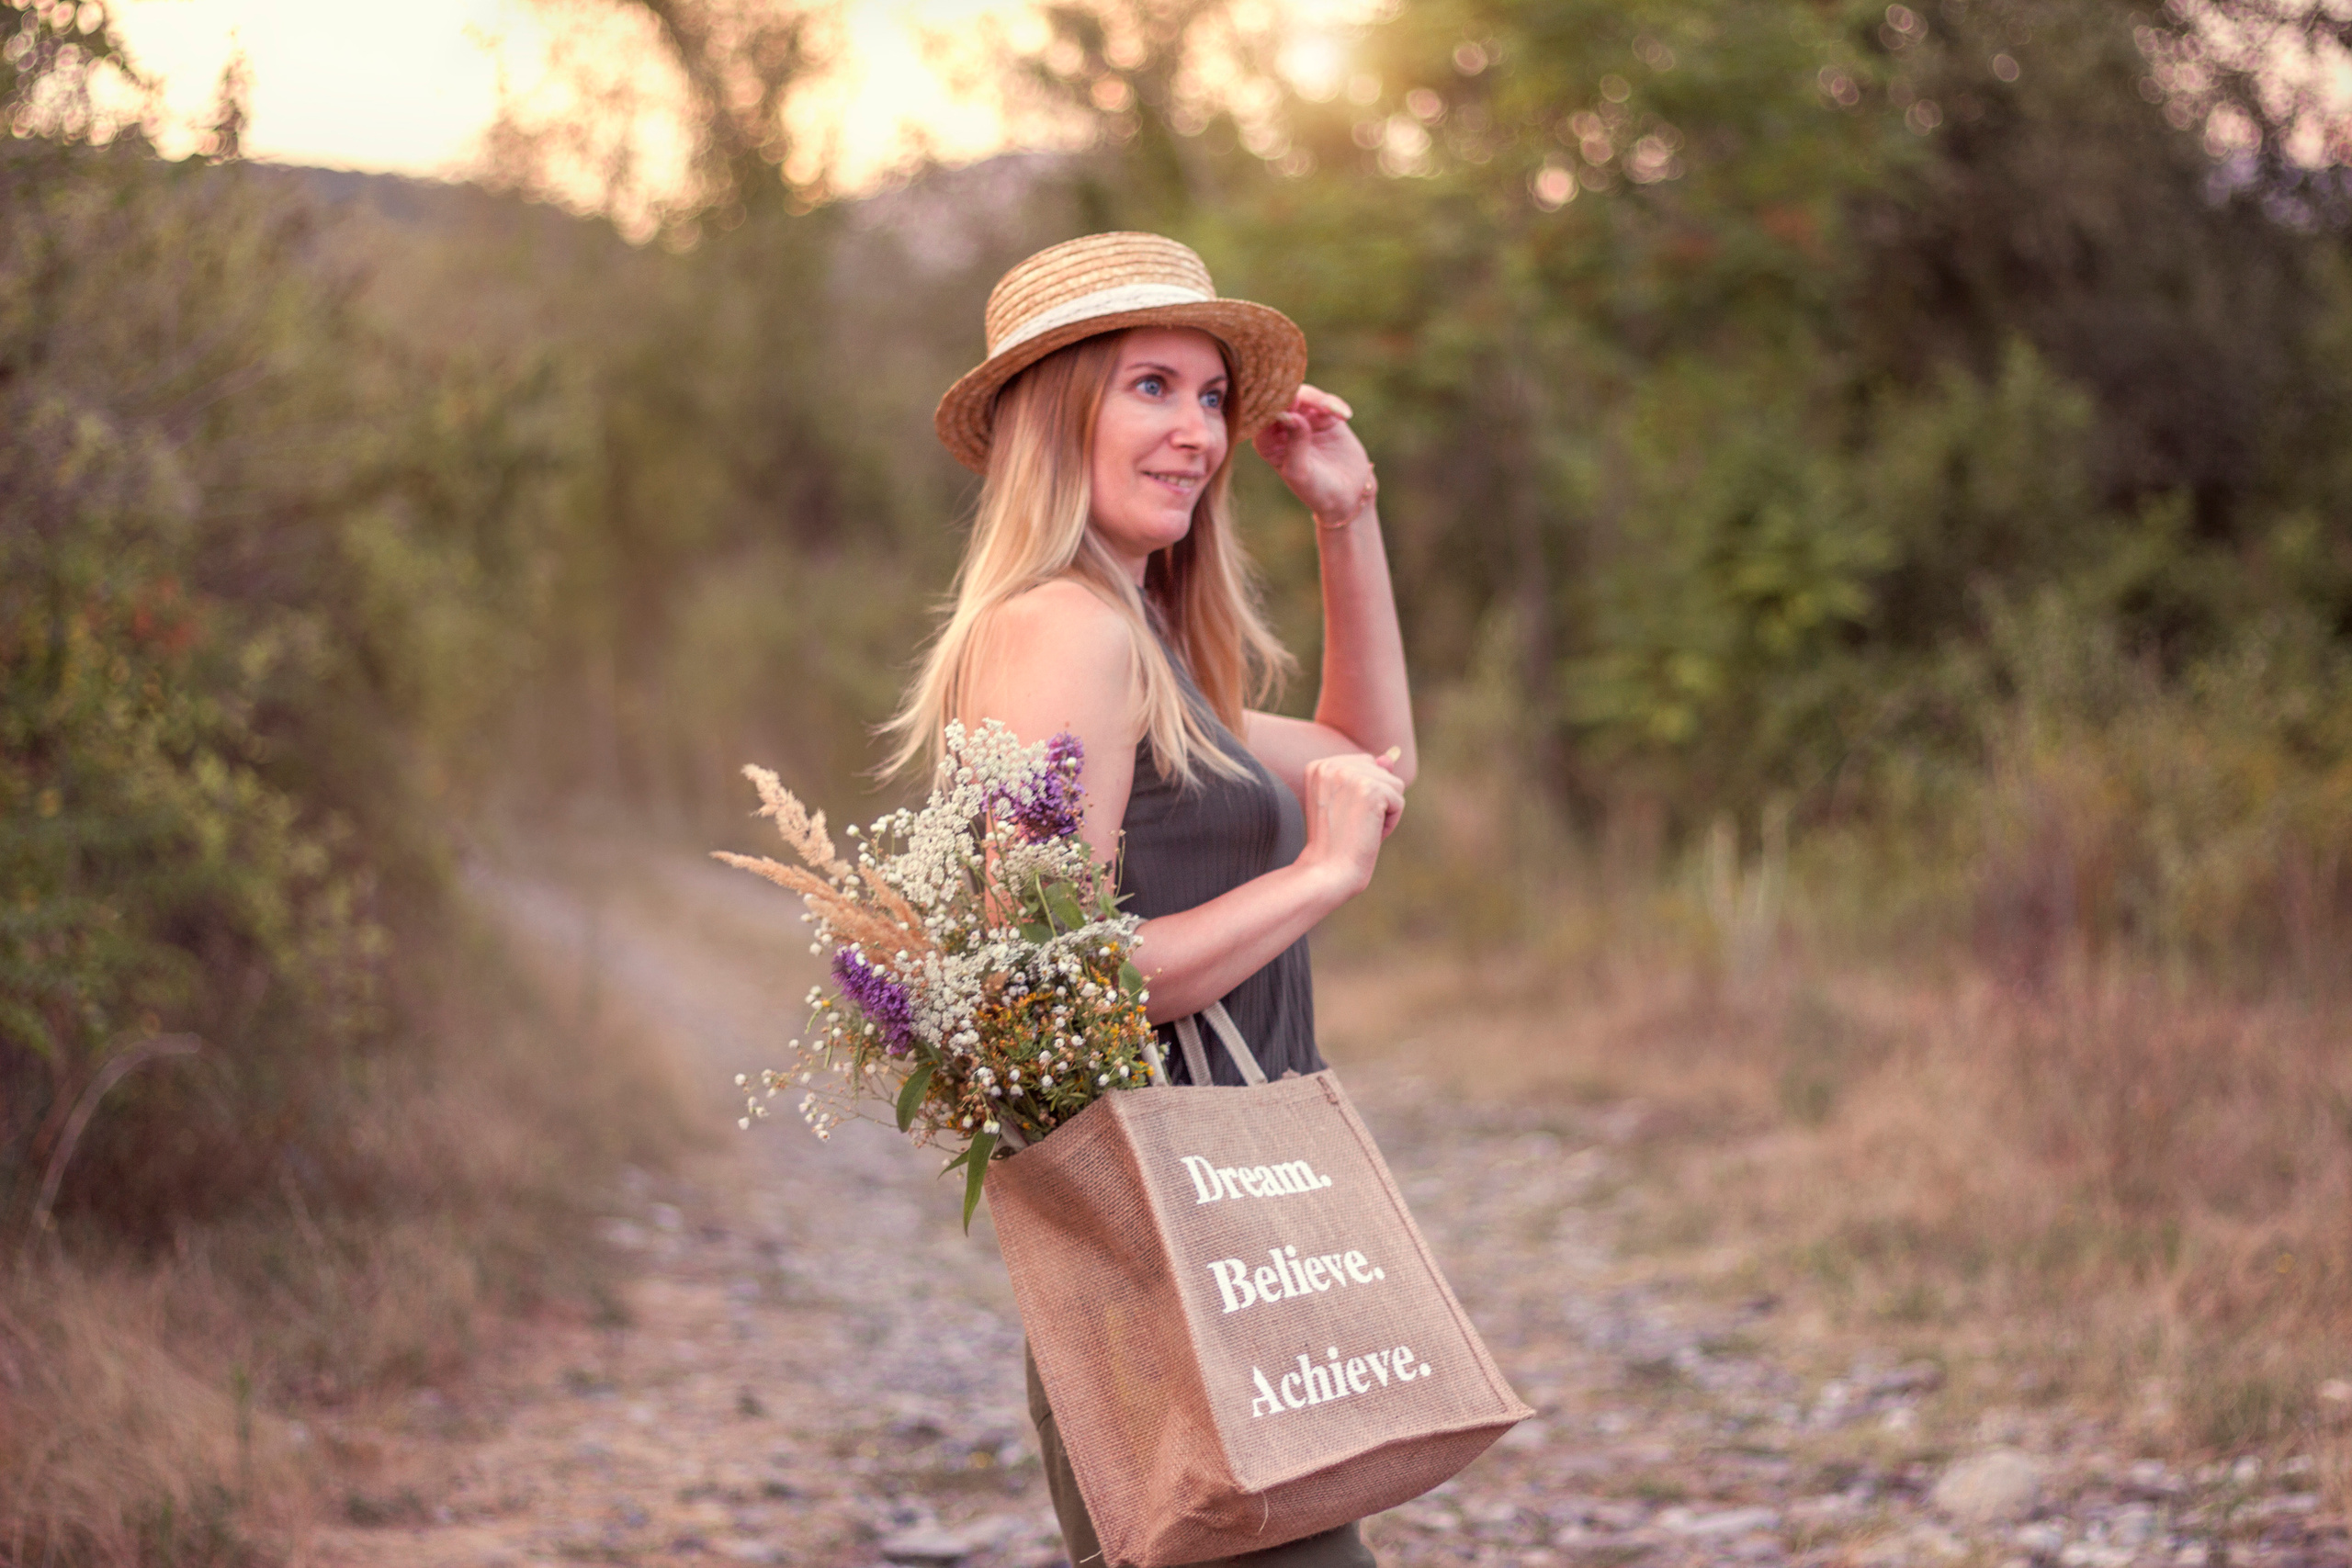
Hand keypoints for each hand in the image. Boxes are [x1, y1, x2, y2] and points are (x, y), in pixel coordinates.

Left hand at [1252, 384, 1373, 523]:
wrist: (1346, 497)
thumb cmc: (1316, 490)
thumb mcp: (1301, 471)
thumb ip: (1294, 443)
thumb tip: (1290, 415)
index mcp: (1267, 442)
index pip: (1263, 418)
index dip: (1274, 409)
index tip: (1288, 412)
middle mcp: (1282, 428)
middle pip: (1284, 400)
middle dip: (1296, 397)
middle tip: (1310, 403)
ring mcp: (1305, 420)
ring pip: (1306, 396)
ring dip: (1319, 400)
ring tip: (1334, 412)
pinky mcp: (1326, 418)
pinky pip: (1328, 402)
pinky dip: (1335, 405)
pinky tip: (1345, 417)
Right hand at [1294, 750, 1406, 900]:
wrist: (1327, 871)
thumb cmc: (1336, 843)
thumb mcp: (1348, 803)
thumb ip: (1368, 775)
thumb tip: (1391, 756)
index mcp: (1319, 766)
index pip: (1365, 765)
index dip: (1362, 797)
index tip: (1341, 816)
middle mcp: (1331, 765)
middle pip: (1381, 772)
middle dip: (1376, 802)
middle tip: (1350, 825)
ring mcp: (1349, 775)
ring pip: (1393, 785)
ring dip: (1384, 812)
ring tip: (1358, 828)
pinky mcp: (1369, 789)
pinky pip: (1399, 801)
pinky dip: (1390, 823)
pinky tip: (1368, 834)